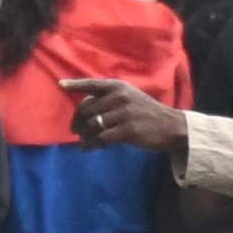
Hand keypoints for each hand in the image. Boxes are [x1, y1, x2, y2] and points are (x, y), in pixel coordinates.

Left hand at [67, 76, 188, 157]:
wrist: (172, 126)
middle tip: (75, 130)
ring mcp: (124, 114)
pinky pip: (102, 138)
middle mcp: (120, 97)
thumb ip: (109, 100)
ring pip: (93, 125)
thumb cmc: (147, 112)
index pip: (92, 84)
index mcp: (118, 86)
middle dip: (78, 120)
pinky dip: (91, 144)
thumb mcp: (130, 97)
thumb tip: (83, 111)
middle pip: (87, 108)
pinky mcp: (128, 131)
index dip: (75, 85)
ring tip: (83, 140)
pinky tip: (86, 148)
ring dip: (84, 135)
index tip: (60, 85)